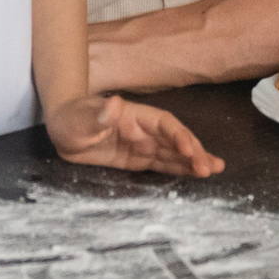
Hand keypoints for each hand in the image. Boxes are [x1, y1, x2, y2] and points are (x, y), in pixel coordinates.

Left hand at [46, 94, 224, 177]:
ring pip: (174, 153)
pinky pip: (162, 164)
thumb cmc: (71, 118)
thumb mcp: (80, 118)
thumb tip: (116, 104)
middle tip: (209, 168)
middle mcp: (144, 129)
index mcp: (134, 116)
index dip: (177, 135)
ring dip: (193, 161)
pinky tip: (196, 174)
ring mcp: (143, 144)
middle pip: (175, 139)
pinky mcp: (139, 159)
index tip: (189, 149)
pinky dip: (180, 169)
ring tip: (215, 170)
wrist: (63, 130)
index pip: (163, 124)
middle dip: (193, 152)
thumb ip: (98, 115)